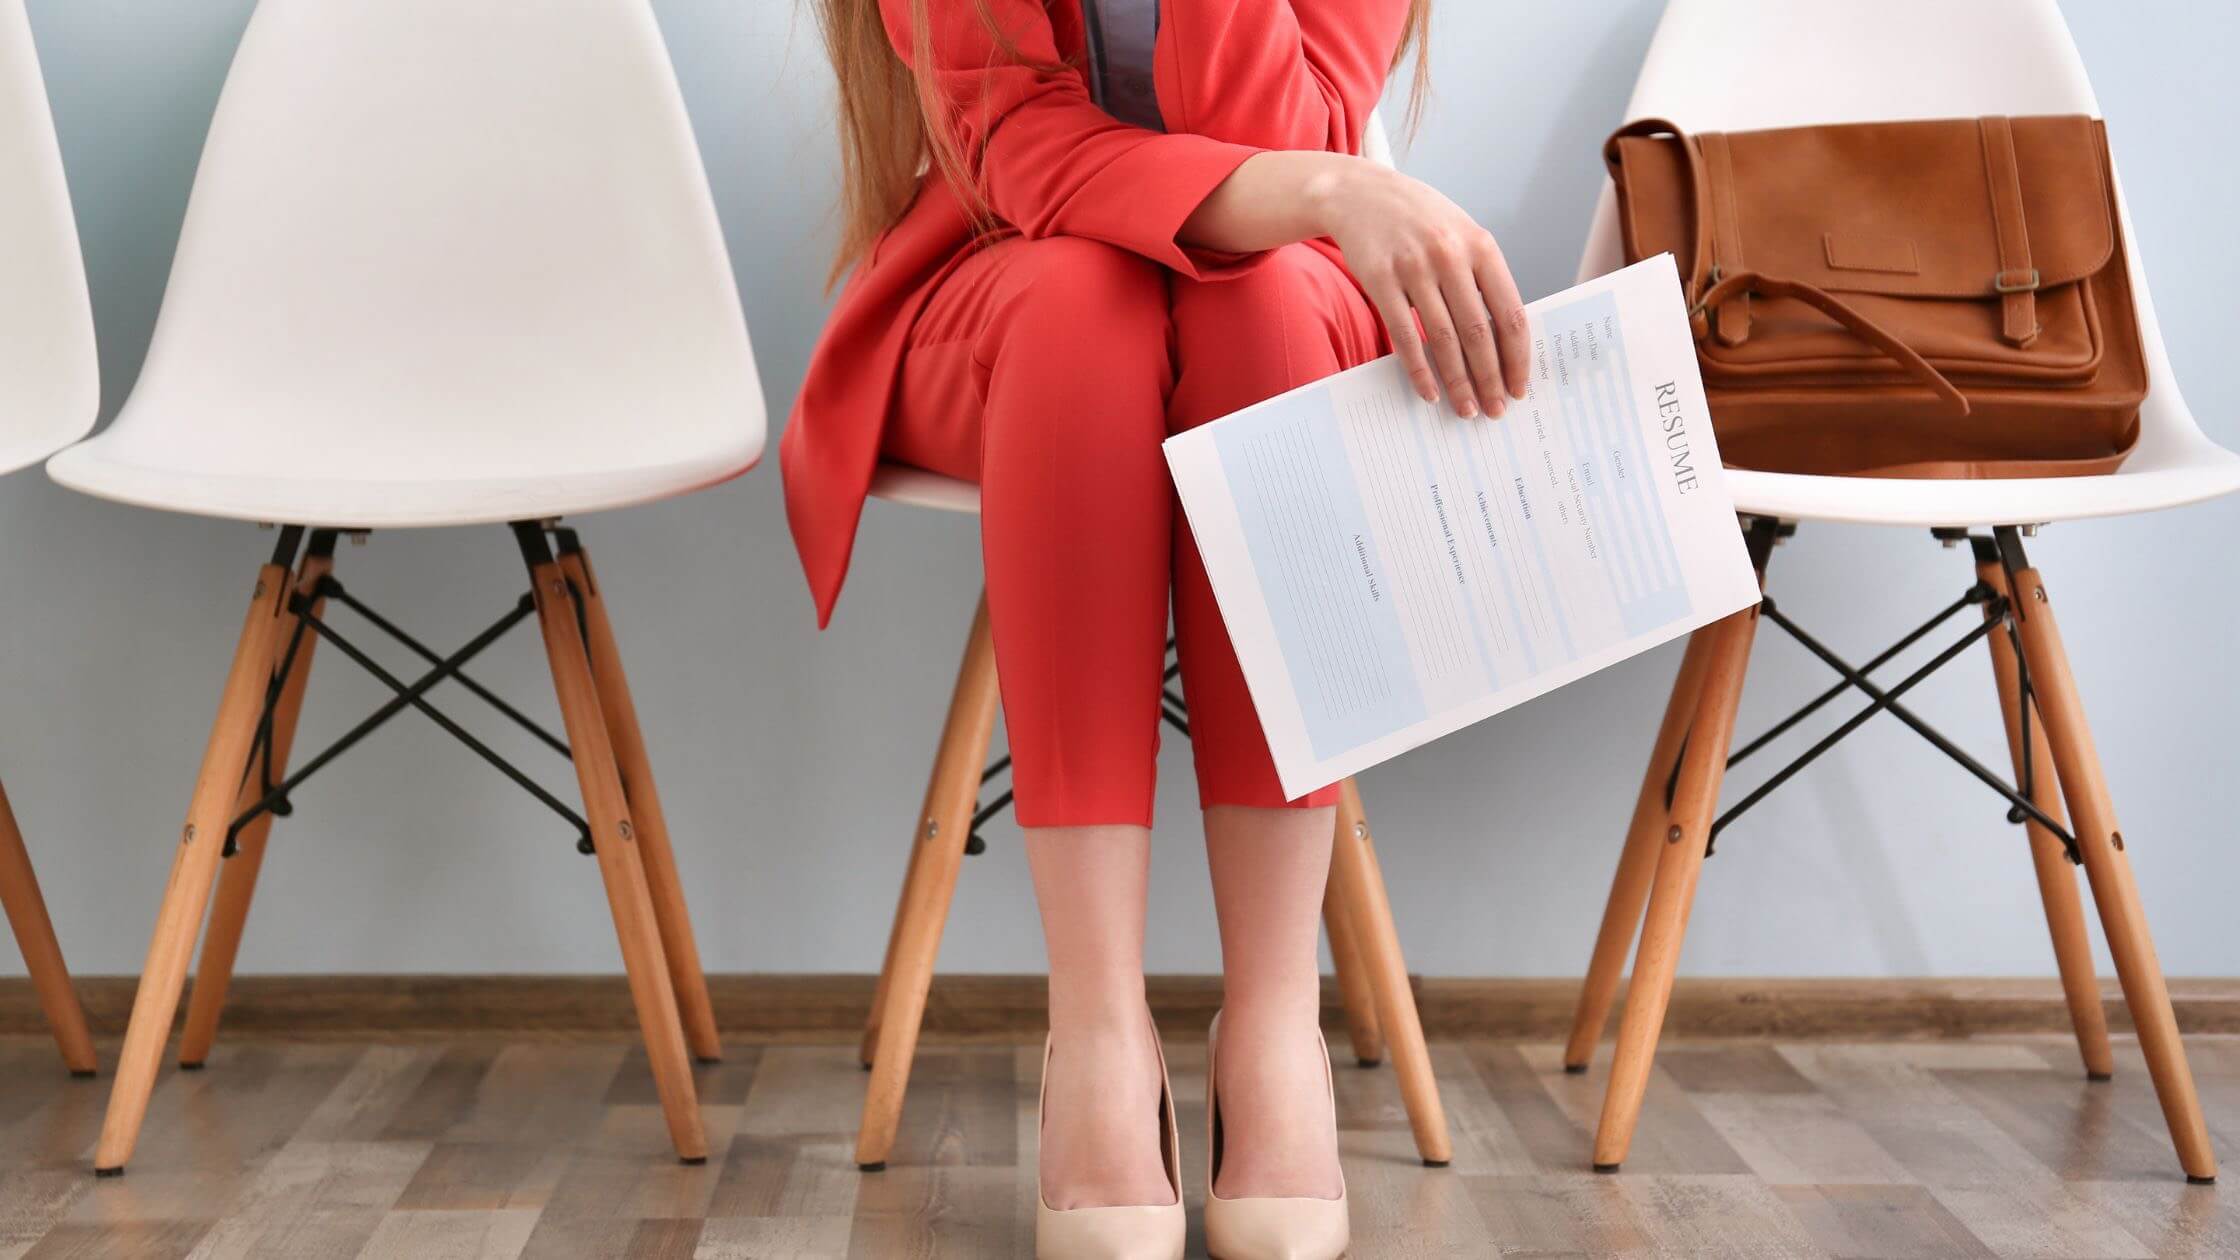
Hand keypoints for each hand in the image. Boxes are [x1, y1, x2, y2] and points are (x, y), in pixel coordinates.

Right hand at [1311, 161, 1528, 417]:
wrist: (1360, 193)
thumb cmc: (1419, 219)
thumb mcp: (1460, 234)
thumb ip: (1482, 277)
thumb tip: (1504, 339)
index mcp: (1481, 246)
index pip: (1509, 313)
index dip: (1517, 357)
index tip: (1520, 386)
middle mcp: (1450, 255)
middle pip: (1478, 333)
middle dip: (1490, 379)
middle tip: (1496, 409)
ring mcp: (1413, 268)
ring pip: (1442, 339)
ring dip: (1457, 381)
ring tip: (1466, 408)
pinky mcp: (1379, 279)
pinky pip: (1403, 336)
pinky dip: (1418, 369)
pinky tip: (1429, 391)